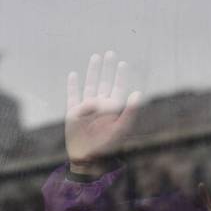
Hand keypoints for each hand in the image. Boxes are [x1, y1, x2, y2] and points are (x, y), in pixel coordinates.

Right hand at [65, 51, 140, 175]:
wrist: (86, 157)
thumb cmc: (106, 145)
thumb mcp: (121, 128)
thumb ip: (129, 111)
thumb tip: (137, 93)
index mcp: (112, 109)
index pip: (118, 88)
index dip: (121, 76)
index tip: (123, 63)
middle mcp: (100, 106)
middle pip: (104, 82)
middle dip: (107, 68)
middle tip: (110, 53)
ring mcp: (86, 108)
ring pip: (90, 85)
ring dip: (92, 71)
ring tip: (95, 57)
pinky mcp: (73, 112)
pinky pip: (72, 95)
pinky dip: (72, 85)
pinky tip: (73, 75)